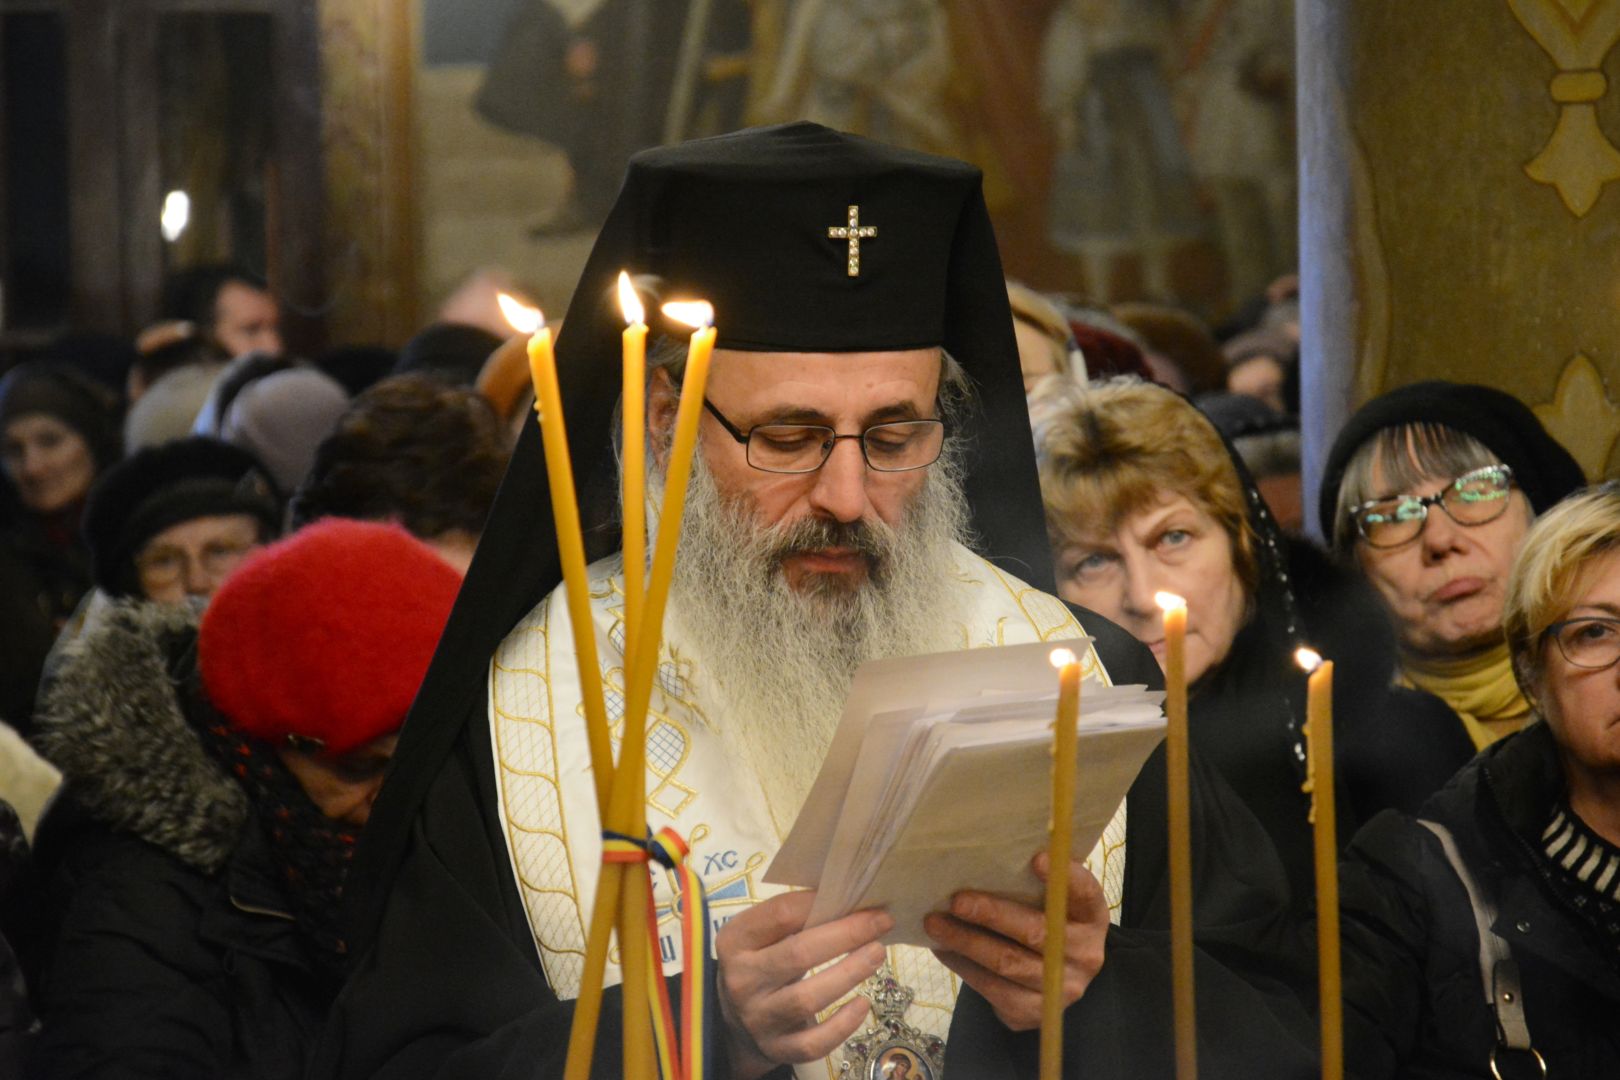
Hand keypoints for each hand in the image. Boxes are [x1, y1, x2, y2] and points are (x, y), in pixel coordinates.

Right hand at [715, 891, 891, 1078]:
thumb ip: (793, 918)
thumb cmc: (761, 964)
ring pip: (807, 999)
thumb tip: (850, 900)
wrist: (735, 1022)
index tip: (854, 895)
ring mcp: (758, 1019)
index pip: (779, 915)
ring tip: (877, 953)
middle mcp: (742, 981)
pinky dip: (843, 1025)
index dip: (819, 902)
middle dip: (846, 935)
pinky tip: (863, 1004)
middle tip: (881, 921)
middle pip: (798, 955)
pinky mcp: (776, 1048)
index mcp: (735, 942)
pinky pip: (814, 1042)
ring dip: (849, 973)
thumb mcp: (761, 936)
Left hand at [922, 852, 1106, 1030]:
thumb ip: (1037, 879)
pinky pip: (992, 989)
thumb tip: (992, 849)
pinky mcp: (1033, 1012)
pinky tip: (943, 948)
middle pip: (1036, 933)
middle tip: (956, 901)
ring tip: (935, 923)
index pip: (1085, 893)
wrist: (1054, 978)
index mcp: (1091, 917)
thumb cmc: (1046, 922)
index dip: (1064, 877)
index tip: (1036, 859)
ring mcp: (1060, 988)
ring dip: (966, 942)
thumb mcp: (1053, 899)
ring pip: (1007, 964)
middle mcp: (1084, 955)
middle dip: (992, 914)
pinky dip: (963, 966)